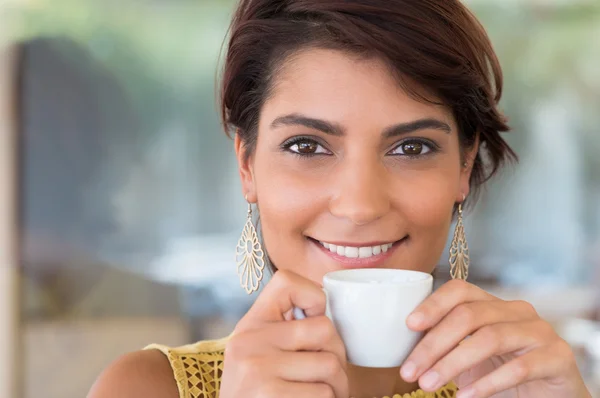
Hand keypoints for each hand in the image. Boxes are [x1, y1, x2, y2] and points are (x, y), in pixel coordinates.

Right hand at [220, 270, 348, 397]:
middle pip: (325, 329)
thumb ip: (285, 330)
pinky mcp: (270, 396)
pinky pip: (325, 395)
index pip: (287, 281)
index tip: (314, 320)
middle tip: (329, 373)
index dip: (314, 297)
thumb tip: (329, 310)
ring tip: (321, 393)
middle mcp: (249, 341)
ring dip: (337, 387)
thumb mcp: (258, 352)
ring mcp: (258, 369)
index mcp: (251, 324)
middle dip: (337, 355)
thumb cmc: (257, 390)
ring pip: (332, 366)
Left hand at [400, 279, 590, 397]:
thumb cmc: (504, 373)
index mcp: (494, 304)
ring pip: (489, 338)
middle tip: (409, 371)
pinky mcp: (558, 357)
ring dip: (452, 363)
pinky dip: (487, 384)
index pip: (460, 290)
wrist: (552, 397)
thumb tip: (404, 351)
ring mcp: (540, 331)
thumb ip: (446, 346)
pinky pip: (518, 368)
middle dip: (433, 344)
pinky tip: (465, 397)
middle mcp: (517, 311)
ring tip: (428, 384)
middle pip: (468, 315)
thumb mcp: (471, 358)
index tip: (409, 325)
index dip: (433, 304)